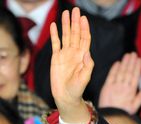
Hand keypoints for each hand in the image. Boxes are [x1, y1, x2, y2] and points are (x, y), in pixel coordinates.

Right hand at [50, 8, 91, 123]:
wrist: (67, 96)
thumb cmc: (78, 88)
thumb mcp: (85, 77)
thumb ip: (87, 65)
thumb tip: (87, 53)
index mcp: (83, 56)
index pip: (85, 39)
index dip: (85, 28)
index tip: (83, 18)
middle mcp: (75, 53)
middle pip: (76, 34)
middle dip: (75, 22)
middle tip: (75, 10)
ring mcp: (65, 54)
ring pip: (66, 36)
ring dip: (66, 24)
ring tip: (65, 13)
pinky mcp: (56, 58)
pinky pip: (55, 43)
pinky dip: (54, 34)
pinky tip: (53, 25)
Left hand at [98, 52, 140, 113]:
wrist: (110, 117)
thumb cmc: (123, 113)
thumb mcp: (134, 107)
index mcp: (131, 91)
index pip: (135, 76)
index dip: (137, 67)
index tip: (139, 59)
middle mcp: (123, 87)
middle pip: (128, 72)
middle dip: (131, 62)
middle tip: (133, 53)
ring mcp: (115, 86)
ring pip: (121, 72)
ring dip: (124, 63)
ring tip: (127, 55)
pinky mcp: (106, 87)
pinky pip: (111, 76)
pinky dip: (114, 69)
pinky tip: (117, 63)